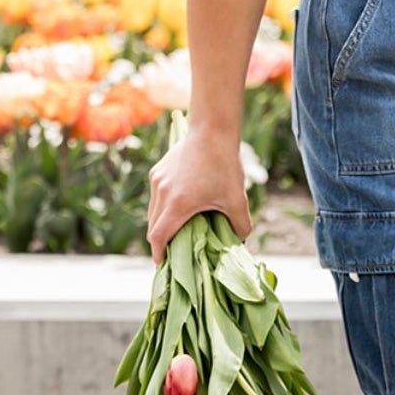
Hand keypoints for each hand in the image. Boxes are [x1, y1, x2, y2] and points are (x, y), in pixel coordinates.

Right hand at [145, 127, 251, 264]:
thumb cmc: (225, 166)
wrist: (212, 130)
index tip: (163, 264)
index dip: (158, 254)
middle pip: (153, 226)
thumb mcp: (237, 199)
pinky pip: (156, 196)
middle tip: (173, 252)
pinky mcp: (158, 171)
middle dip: (160, 242)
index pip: (158, 237)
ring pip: (153, 211)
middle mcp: (162, 193)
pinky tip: (179, 206)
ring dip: (161, 223)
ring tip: (176, 230)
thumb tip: (241, 242)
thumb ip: (241, 225)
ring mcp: (157, 181)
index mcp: (178, 204)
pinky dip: (163, 207)